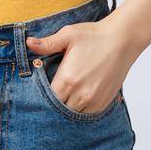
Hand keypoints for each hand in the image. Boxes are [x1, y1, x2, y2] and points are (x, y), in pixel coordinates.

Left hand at [26, 14, 141, 114]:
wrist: (122, 40)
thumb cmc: (94, 36)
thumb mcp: (68, 35)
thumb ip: (47, 44)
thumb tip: (28, 44)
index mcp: (67, 80)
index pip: (47, 99)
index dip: (42, 97)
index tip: (40, 92)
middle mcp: (80, 95)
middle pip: (59, 110)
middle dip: (54, 104)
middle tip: (52, 95)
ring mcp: (94, 101)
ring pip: (74, 114)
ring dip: (68, 107)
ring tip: (66, 96)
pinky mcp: (104, 102)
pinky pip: (87, 114)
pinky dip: (81, 109)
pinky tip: (78, 98)